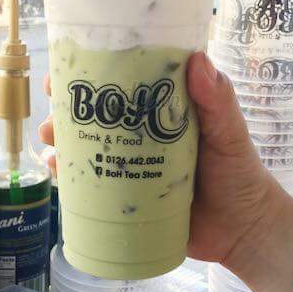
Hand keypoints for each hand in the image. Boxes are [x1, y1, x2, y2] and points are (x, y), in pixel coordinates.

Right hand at [38, 51, 276, 265]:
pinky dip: (71, 176)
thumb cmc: (238, 173)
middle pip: (97, 116)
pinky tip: (57, 172)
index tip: (70, 66)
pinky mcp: (128, 197)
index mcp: (162, 113)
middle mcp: (142, 135)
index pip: (125, 84)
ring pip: (89, 147)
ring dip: (63, 140)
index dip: (94, 72)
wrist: (242, 231)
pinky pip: (92, 184)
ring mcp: (132, 166)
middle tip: (55, 114)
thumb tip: (198, 60)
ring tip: (51, 141)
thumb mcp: (229, 133)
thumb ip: (218, 101)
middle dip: (68, 110)